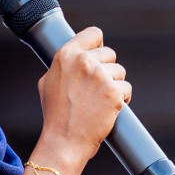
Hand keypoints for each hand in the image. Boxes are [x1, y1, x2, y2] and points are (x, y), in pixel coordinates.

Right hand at [31, 26, 130, 174]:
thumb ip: (63, 65)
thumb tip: (75, 55)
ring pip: (120, 72)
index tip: (97, 56)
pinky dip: (121, 99)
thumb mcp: (48, 82)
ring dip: (114, 85)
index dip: (98, 45)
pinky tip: (108, 109)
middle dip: (107, 69)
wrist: (64, 141)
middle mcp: (84, 61)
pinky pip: (126, 89)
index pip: (94, 34)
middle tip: (95, 89)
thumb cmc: (55, 115)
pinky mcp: (114, 92)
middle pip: (110, 54)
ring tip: (100, 102)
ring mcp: (100, 76)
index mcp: (66, 55)